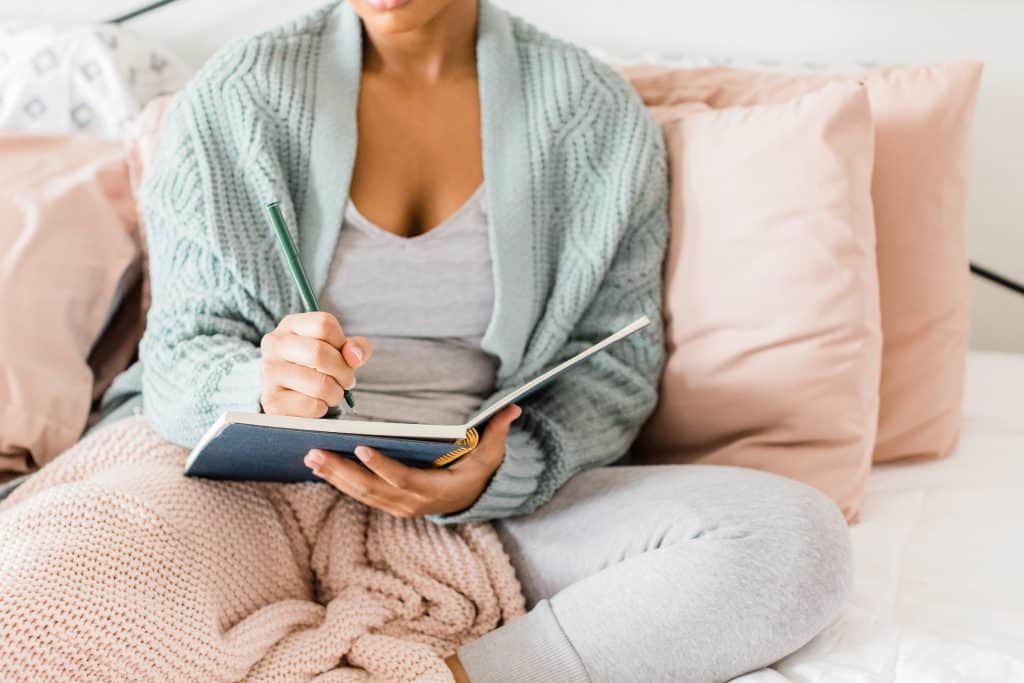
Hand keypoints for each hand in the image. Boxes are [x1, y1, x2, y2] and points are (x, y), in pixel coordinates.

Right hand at [259, 312, 372, 416]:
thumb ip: (355, 348)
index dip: (342, 343)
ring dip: (336, 393)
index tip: (343, 356)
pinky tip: (315, 403)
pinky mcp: (271, 401)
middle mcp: (274, 344)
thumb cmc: (316, 368)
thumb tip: (355, 356)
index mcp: (290, 325)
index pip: (324, 324)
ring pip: (319, 383)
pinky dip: (323, 408)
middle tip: (347, 381)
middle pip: (319, 353)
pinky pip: (313, 406)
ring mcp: (269, 373)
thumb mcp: (337, 350)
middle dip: (343, 372)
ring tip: (332, 393)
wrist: (287, 396)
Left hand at [303, 404, 521, 516]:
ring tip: (310, 457)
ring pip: (360, 494)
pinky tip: (320, 466)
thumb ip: (497, 431)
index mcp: (435, 490)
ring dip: (334, 476)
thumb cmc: (478, 471)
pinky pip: (359, 494)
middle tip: (315, 453)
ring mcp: (398, 506)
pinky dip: (339, 481)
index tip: (362, 448)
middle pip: (371, 489)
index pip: (403, 480)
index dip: (382, 467)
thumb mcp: (492, 453)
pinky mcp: (387, 503)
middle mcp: (412, 503)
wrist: (471, 498)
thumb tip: (513, 408)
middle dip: (342, 472)